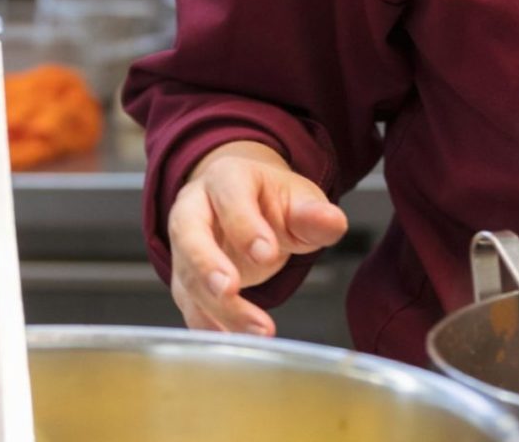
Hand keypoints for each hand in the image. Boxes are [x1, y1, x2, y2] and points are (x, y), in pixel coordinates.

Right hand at [166, 141, 347, 335]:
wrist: (249, 206)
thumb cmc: (271, 200)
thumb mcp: (298, 199)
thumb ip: (314, 214)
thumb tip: (333, 222)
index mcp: (226, 179)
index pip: (229, 196)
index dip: (244, 225)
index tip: (266, 253)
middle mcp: (195, 208)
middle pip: (188, 233)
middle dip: (206, 263)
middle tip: (229, 290)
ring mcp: (185, 246)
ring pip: (188, 276)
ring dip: (219, 307)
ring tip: (256, 330)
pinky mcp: (185, 279)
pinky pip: (189, 304)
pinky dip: (208, 325)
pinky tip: (231, 338)